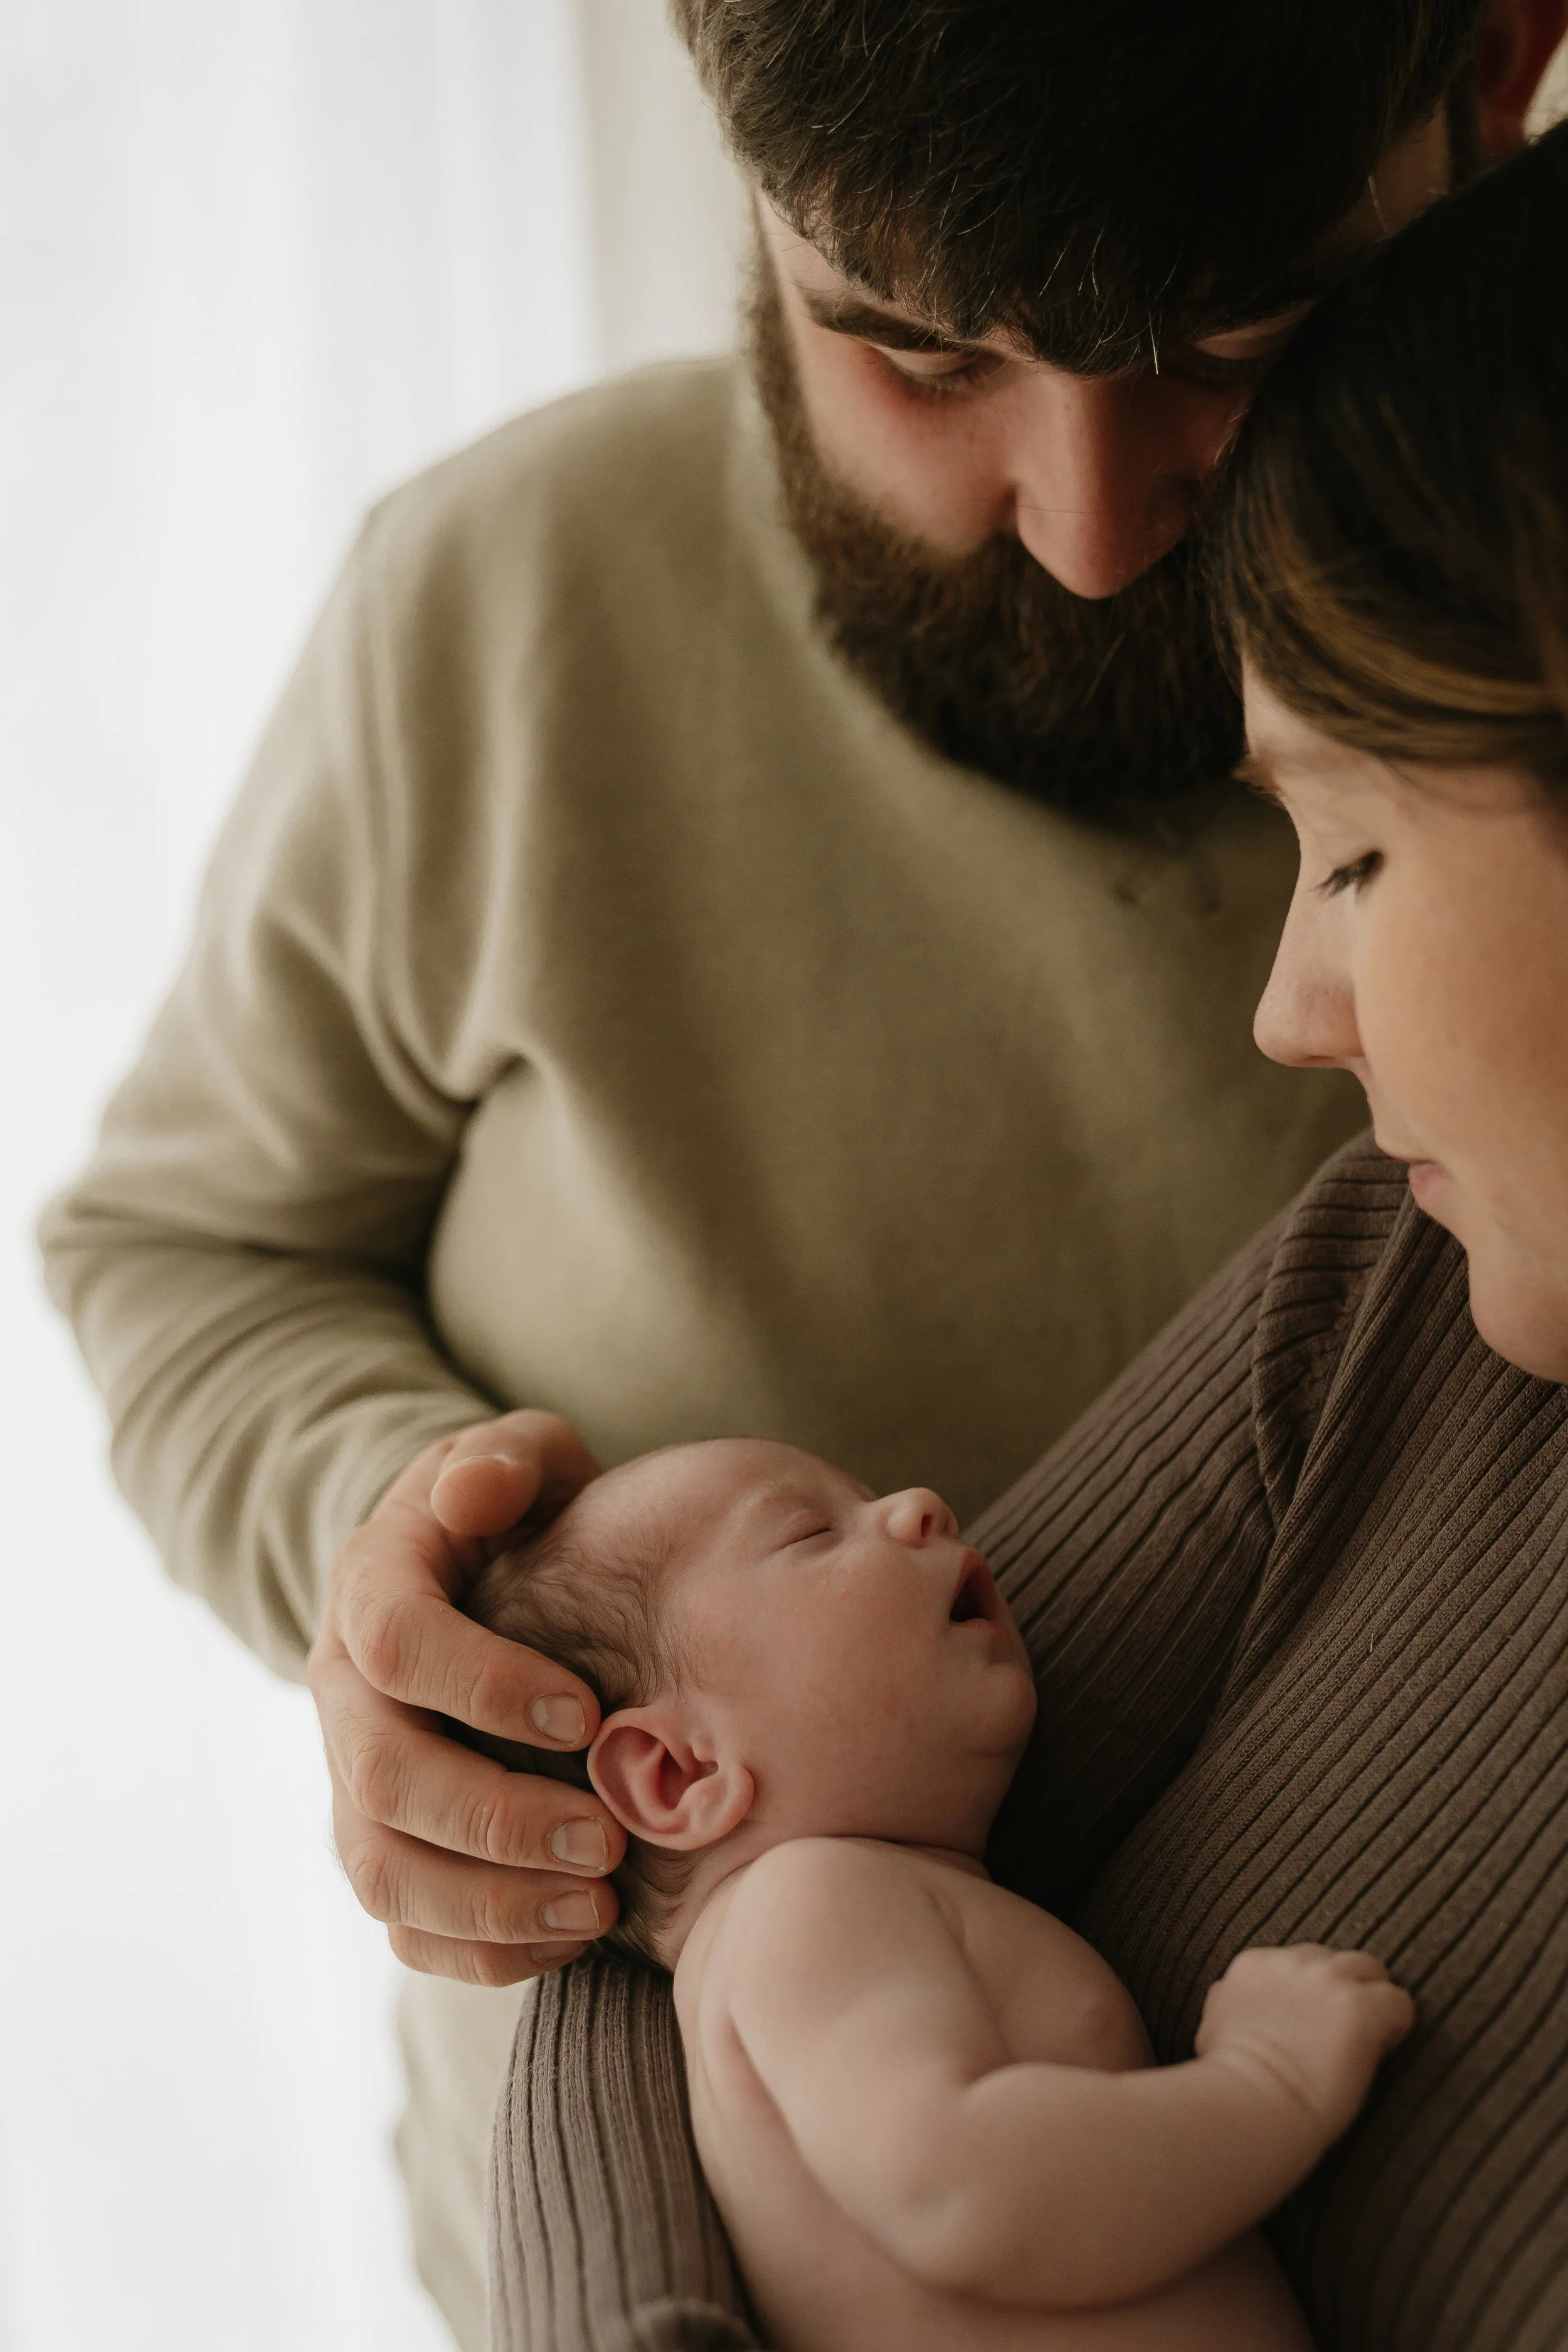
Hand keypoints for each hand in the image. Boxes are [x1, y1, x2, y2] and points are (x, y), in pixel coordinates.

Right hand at [307, 1409, 626, 1984]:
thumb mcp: (521, 1459)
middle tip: (607, 1839)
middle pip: (381, 1776)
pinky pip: (404, 1926)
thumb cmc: (520, 1512)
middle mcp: (342, 1689)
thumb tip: (469, 1494)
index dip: (483, 1685)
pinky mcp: (382, 1842)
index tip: (586, 1715)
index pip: (395, 1643)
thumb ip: (507, 1460)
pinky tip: (570, 1936)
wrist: (478, 1575)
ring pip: (381, 1871)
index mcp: (370, 1584)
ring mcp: (353, 1775)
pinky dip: (480, 1951)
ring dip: (487, 1904)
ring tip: (595, 1907)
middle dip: (494, 1818)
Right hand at [1195, 1944, 1415, 2142]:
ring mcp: (1329, 1981)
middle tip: (1340, 2034)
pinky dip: (1396, 2026)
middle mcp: (1294, 1962)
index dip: (1311, 1994)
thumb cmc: (1230, 2081)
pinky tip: (1383, 2050)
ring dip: (1371, 2001)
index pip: (1299, 1960)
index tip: (1310, 2025)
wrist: (1252, 2107)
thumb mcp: (1213, 2025)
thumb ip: (1227, 2000)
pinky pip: (1399, 2002)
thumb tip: (1230, 2000)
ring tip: (1366, 2041)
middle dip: (1342, 1990)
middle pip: (1336, 1959)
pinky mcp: (1361, 2007)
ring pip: (1371, 1970)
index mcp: (1256, 1964)